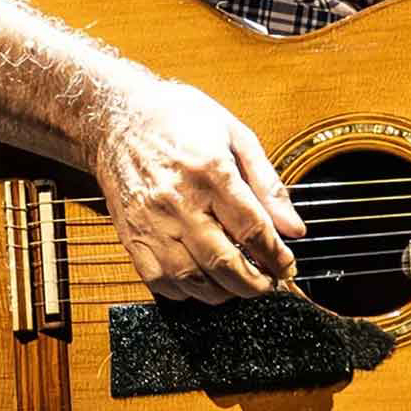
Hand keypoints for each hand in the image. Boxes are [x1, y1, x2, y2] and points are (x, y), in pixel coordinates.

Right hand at [90, 80, 305, 303]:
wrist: (117, 119)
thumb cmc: (179, 121)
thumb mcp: (235, 135)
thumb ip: (268, 184)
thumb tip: (293, 227)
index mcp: (210, 171)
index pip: (251, 228)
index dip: (275, 256)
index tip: (288, 266)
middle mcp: (179, 202)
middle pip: (223, 261)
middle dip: (255, 283)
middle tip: (270, 283)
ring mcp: (151, 223)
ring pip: (191, 279)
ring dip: (223, 292)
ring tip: (240, 283)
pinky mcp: (132, 237)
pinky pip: (159, 282)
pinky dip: (187, 292)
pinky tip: (204, 281)